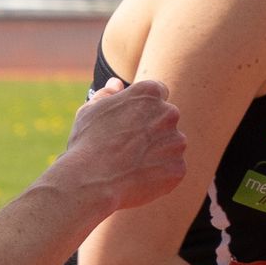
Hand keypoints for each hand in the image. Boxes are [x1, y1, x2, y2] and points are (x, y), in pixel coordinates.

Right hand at [60, 78, 186, 212]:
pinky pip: (171, 169)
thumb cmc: (87, 143)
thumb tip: (116, 83)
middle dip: (151, 131)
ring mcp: (177, 141)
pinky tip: (137, 178)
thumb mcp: (90, 111)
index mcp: (149, 93)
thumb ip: (107, 94)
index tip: (130, 122)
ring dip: (156, 152)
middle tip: (126, 147)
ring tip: (129, 164)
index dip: (143, 108)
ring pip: (170, 145)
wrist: (91, 181)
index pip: (158, 93)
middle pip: (165, 120)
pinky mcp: (178, 167)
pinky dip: (158, 174)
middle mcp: (169, 113)